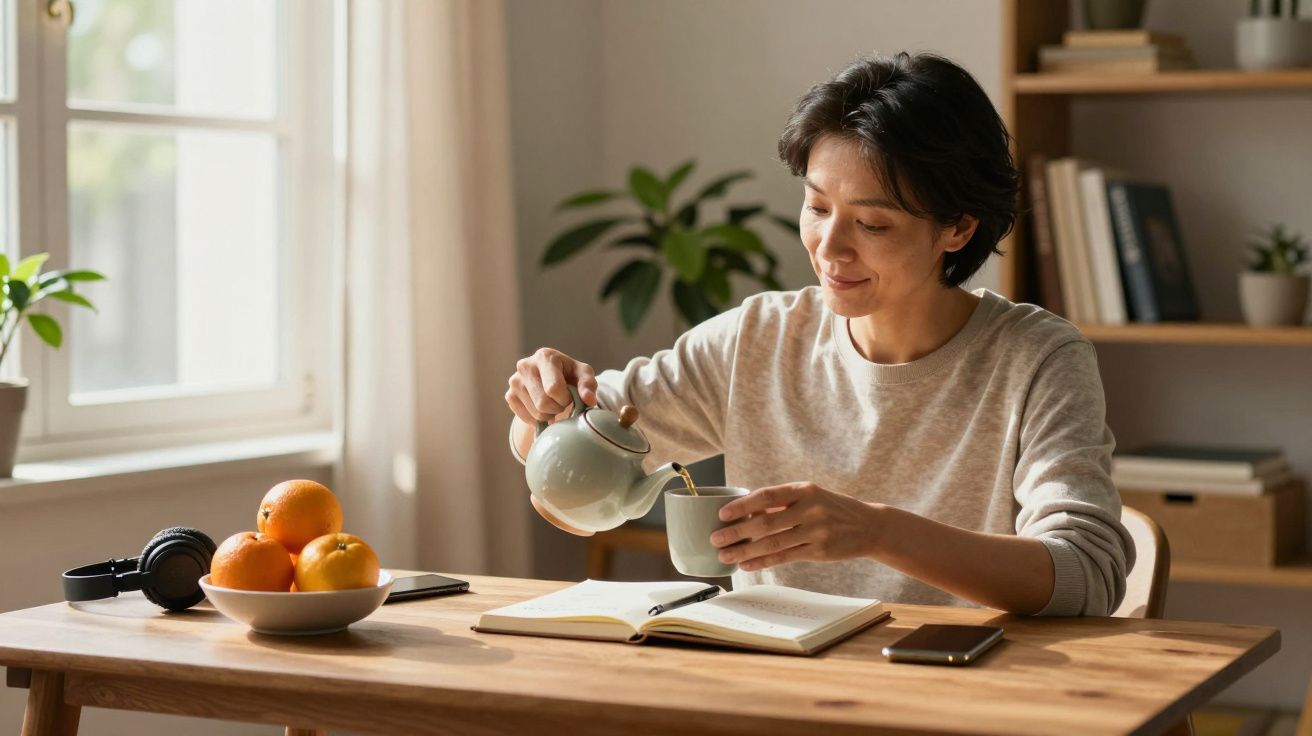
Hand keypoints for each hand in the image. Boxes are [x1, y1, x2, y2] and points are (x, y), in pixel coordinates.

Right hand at [505, 347, 597, 424]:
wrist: (550, 379)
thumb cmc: (570, 375)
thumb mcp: (583, 375)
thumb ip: (588, 385)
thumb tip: (589, 401)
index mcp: (544, 356)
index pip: (553, 389)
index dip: (566, 399)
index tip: (571, 396)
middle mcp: (525, 365)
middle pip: (543, 403)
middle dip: (558, 408)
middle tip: (563, 403)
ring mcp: (514, 381)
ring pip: (536, 413)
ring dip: (549, 414)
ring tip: (553, 404)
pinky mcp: (509, 395)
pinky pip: (526, 418)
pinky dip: (538, 419)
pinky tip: (543, 408)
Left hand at [710, 482, 879, 570]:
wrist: (869, 526)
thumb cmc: (831, 508)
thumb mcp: (811, 496)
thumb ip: (782, 502)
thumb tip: (745, 511)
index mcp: (804, 490)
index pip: (767, 495)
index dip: (742, 505)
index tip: (722, 514)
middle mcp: (810, 509)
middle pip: (766, 522)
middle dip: (737, 532)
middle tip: (715, 539)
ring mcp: (816, 532)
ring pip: (773, 544)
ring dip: (745, 551)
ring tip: (725, 556)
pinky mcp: (819, 552)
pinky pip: (785, 558)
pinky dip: (763, 562)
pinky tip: (747, 565)